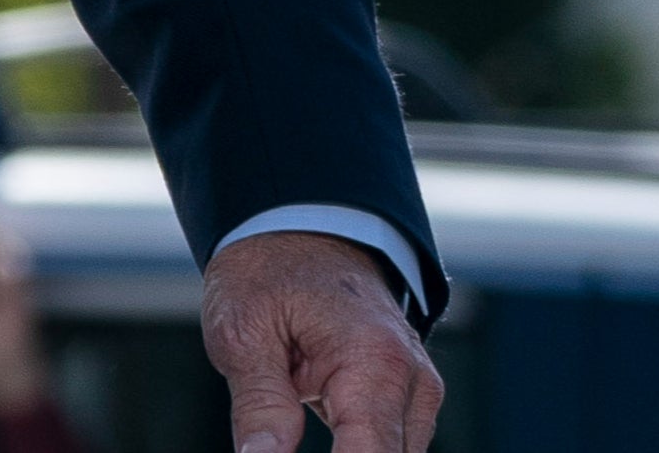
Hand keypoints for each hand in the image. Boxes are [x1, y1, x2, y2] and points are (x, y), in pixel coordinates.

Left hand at [203, 228, 438, 452]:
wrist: (302, 228)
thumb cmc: (269, 272)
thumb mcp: (241, 331)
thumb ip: (259, 406)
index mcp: (375, 363)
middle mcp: (412, 382)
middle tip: (277, 437)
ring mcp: (418, 392)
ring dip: (349, 452)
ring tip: (290, 409)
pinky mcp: (409, 399)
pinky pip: (390, 446)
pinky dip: (354, 449)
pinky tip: (303, 423)